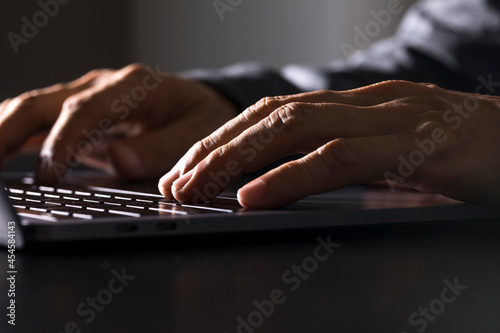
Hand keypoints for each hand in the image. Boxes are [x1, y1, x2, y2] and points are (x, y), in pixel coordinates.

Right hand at [0, 64, 236, 182]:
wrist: (200, 102)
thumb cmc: (201, 115)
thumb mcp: (198, 131)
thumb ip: (163, 146)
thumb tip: (120, 161)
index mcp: (132, 87)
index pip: (85, 111)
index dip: (62, 142)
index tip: (48, 176)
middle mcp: (102, 87)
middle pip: (44, 104)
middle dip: (8, 132)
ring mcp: (87, 98)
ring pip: (33, 109)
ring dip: (2, 131)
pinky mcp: (80, 115)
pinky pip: (40, 122)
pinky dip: (14, 136)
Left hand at [159, 80, 499, 207]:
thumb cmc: (471, 155)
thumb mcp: (401, 153)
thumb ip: (354, 158)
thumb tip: (296, 180)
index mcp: (362, 107)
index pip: (277, 114)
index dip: (227, 140)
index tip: (190, 170)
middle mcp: (369, 104)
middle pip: (272, 116)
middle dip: (217, 149)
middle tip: (175, 182)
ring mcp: (392, 119)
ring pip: (294, 127)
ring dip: (237, 158)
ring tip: (195, 188)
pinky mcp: (416, 145)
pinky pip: (341, 157)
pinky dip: (291, 176)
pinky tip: (254, 198)